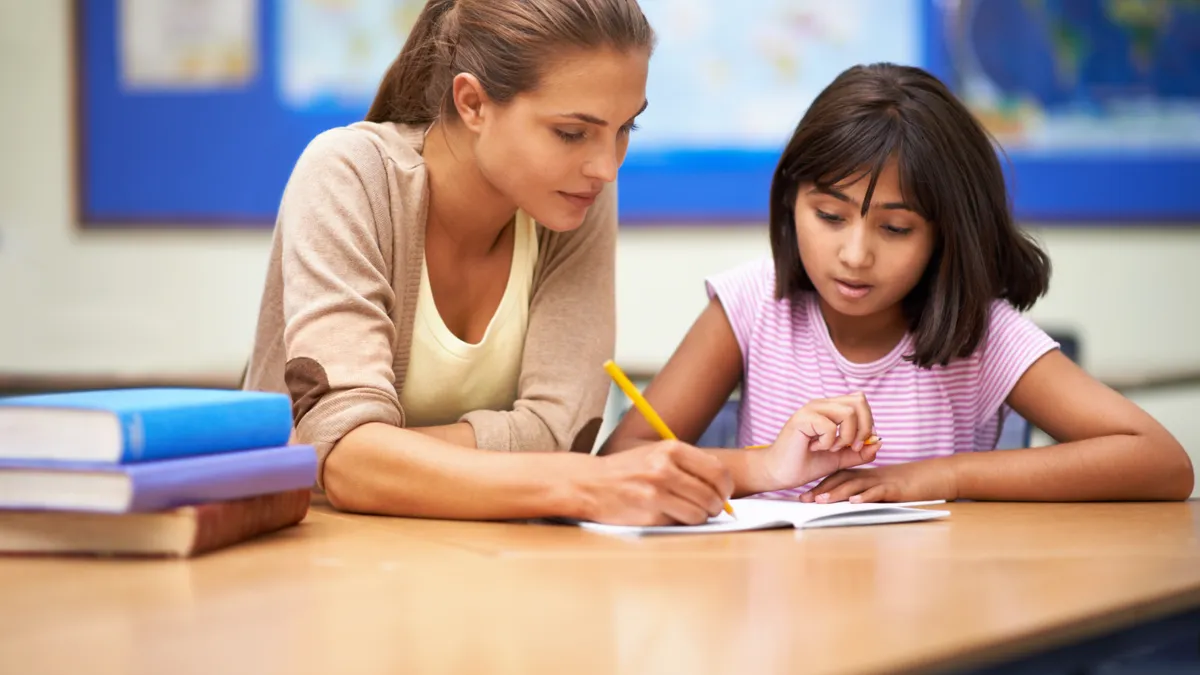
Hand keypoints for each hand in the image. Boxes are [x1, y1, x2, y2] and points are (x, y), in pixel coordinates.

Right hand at [576, 440, 733, 525]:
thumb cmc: (627, 470)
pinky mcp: (649, 514)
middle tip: (711, 509)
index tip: (723, 494)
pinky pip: (680, 523)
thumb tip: (721, 480)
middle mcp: (665, 468)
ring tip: (690, 512)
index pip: (717, 471)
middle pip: (712, 494)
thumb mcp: (656, 453)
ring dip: (700, 517)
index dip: (726, 487)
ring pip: (700, 513)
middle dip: (716, 506)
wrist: (590, 483)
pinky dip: (680, 522)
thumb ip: (687, 462)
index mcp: (671, 449)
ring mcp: (656, 492)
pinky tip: (668, 515)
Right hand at [758, 393, 879, 490]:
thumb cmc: (807, 464)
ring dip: (846, 436)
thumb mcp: (840, 459)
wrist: (780, 473)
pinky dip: (828, 442)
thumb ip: (859, 452)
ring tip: (831, 448)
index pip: (861, 401)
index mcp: (831, 409)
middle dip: (863, 428)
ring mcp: (811, 409)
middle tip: (851, 447)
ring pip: (848, 412)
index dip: (868, 422)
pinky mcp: (802, 419)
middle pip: (859, 402)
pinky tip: (815, 447)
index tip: (858, 445)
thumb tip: (879, 443)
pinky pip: (830, 426)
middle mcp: (822, 404)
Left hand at [799, 458, 958, 503]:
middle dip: (821, 490)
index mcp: (864, 476)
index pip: (837, 478)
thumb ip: (863, 495)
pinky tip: (854, 502)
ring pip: (856, 485)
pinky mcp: (895, 488)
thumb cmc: (906, 486)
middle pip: (841, 480)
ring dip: (837, 492)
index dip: (819, 486)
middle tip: (803, 499)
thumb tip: (844, 508)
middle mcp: (869, 476)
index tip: (802, 497)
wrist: (933, 477)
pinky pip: (879, 491)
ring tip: (821, 500)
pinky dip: (866, 496)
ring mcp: (882, 481)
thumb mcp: (880, 489)